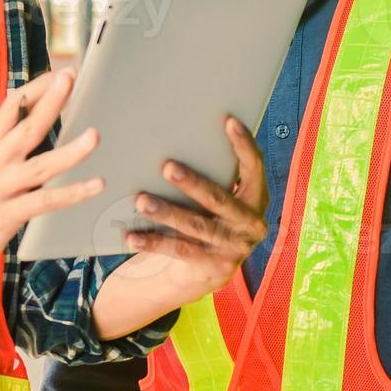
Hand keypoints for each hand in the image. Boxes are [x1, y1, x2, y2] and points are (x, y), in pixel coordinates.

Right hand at [0, 69, 103, 283]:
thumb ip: (6, 139)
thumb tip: (27, 106)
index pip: (12, 107)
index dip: (37, 88)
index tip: (60, 73)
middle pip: (27, 127)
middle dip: (50, 101)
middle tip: (71, 78)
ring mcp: (0, 188)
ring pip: (40, 165)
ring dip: (70, 151)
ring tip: (95, 136)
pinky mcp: (7, 215)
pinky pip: (45, 201)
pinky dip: (72, 193)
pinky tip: (95, 185)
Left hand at [125, 116, 266, 297]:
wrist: (212, 269)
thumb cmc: (210, 216)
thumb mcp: (221, 197)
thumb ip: (215, 174)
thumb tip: (179, 136)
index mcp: (257, 198)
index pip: (254, 167)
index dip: (244, 144)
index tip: (228, 121)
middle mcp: (251, 224)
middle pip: (219, 200)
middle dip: (193, 183)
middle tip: (167, 167)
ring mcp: (233, 248)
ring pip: (196, 227)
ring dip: (167, 213)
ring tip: (141, 201)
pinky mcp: (213, 267)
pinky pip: (179, 251)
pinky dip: (154, 242)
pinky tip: (132, 236)